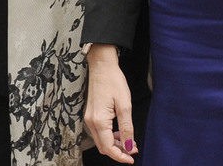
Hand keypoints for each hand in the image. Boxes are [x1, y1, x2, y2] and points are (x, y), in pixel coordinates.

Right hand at [84, 44, 136, 163]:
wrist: (101, 65)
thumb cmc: (113, 81)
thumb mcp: (125, 105)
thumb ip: (126, 128)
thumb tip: (128, 147)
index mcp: (99, 121)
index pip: (108, 147)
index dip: (121, 156)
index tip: (132, 158)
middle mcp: (90, 122)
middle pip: (103, 146)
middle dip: (118, 151)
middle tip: (133, 149)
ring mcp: (89, 118)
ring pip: (101, 140)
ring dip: (114, 144)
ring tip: (129, 140)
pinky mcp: (90, 114)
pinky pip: (99, 132)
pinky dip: (109, 136)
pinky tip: (120, 131)